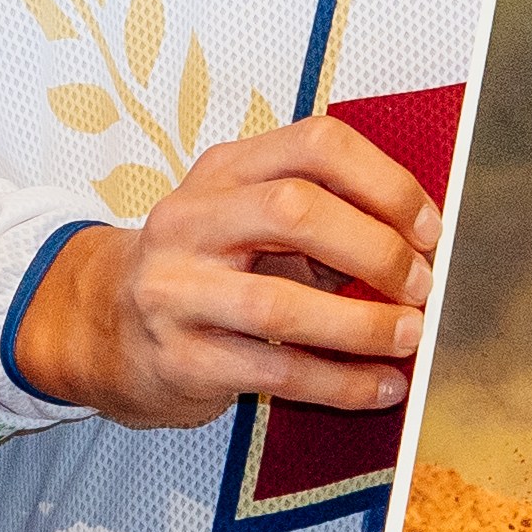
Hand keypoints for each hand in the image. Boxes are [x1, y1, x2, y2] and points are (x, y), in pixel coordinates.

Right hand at [13, 117, 437, 431]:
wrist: (103, 328)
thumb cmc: (203, 270)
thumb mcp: (248, 222)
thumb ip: (320, 222)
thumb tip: (421, 246)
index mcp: (223, 171)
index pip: (315, 144)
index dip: (385, 183)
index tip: (428, 228)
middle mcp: (192, 220)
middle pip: (294, 209)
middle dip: (376, 249)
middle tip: (421, 286)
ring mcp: (176, 290)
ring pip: (280, 305)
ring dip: (362, 325)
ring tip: (410, 339)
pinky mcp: (179, 358)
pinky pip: (275, 372)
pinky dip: (340, 383)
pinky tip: (380, 387)